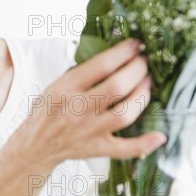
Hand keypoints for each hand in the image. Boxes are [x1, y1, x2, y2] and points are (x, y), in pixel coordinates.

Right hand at [16, 38, 166, 168]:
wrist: (35, 146)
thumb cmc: (47, 111)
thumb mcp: (55, 84)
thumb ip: (81, 72)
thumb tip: (115, 56)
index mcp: (66, 88)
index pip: (101, 65)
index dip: (124, 52)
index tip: (136, 45)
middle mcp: (78, 109)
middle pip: (118, 86)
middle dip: (137, 70)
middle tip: (143, 63)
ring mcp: (89, 131)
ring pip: (125, 114)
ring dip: (142, 96)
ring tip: (146, 84)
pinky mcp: (97, 148)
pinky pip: (125, 149)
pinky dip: (145, 144)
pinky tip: (160, 135)